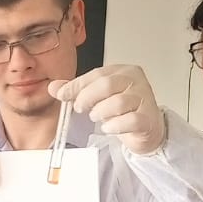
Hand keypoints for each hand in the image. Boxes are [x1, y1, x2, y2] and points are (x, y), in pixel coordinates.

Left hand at [49, 64, 165, 154]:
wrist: (147, 130)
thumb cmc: (124, 111)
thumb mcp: (99, 97)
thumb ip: (78, 91)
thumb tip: (54, 87)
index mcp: (124, 71)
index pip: (97, 73)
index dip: (77, 84)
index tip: (62, 94)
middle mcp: (136, 81)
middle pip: (106, 84)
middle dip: (87, 97)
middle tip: (80, 108)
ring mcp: (144, 99)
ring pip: (118, 102)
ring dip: (101, 112)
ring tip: (97, 118)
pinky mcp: (148, 119)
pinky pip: (129, 120)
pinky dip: (114, 126)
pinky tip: (109, 128)